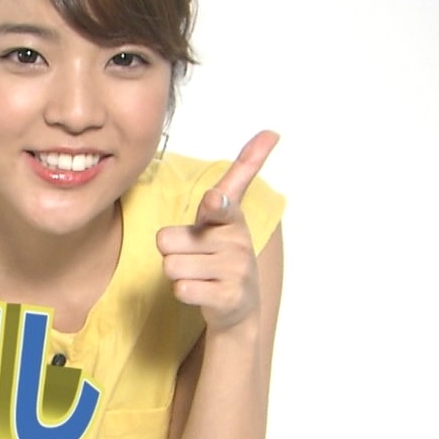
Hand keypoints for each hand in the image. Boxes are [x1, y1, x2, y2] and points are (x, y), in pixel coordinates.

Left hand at [155, 131, 278, 332]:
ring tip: (199, 274)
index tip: (214, 202)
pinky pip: (181, 289)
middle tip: (195, 256)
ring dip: (177, 272)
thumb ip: (240, 174)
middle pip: (166, 240)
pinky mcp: (228, 299)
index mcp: (231, 218)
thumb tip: (272, 131)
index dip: (215, 205)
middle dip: (173, 250)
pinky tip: (202, 291)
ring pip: (170, 266)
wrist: (239, 306)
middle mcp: (236, 243)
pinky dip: (184, 291)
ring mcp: (234, 272)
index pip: (222, 206)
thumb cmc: (224, 251)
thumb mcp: (228, 212)